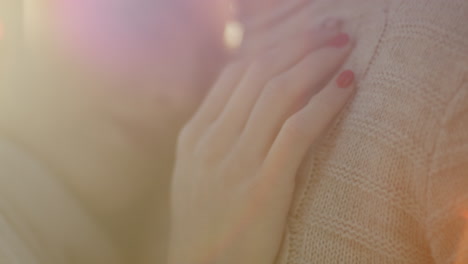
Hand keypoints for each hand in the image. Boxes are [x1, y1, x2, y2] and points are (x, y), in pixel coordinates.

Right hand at [168, 20, 354, 263]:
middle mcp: (212, 140)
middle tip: (331, 30)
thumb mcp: (196, 174)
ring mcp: (235, 161)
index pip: (236, 74)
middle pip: (260, 74)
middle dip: (300, 45)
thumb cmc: (204, 225)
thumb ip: (215, 136)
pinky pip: (298, 129)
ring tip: (344, 47)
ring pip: (279, 93)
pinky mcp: (264, 185)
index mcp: (195, 135)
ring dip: (316, 63)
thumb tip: (245, 105)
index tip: (303, 38)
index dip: (274, 49)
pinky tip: (346, 85)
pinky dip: (325, 101)